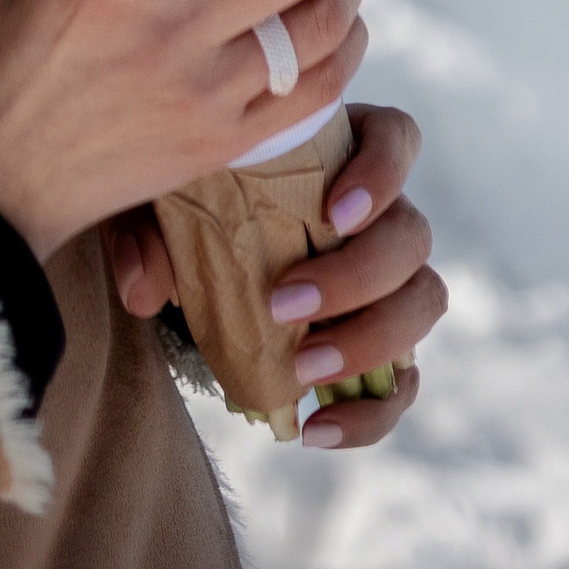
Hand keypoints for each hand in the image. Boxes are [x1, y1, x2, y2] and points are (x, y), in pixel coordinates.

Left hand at [107, 102, 440, 448]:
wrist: (198, 250)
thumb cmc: (191, 199)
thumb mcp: (163, 197)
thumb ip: (148, 228)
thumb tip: (143, 290)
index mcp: (343, 153)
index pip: (397, 139)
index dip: (381, 173)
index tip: (333, 213)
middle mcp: (382, 212)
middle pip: (413, 233)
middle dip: (358, 276)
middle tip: (284, 304)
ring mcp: (390, 280)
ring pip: (425, 300)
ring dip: (372, 340)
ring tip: (304, 368)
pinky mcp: (381, 345)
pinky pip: (404, 382)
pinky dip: (371, 413)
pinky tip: (317, 429)